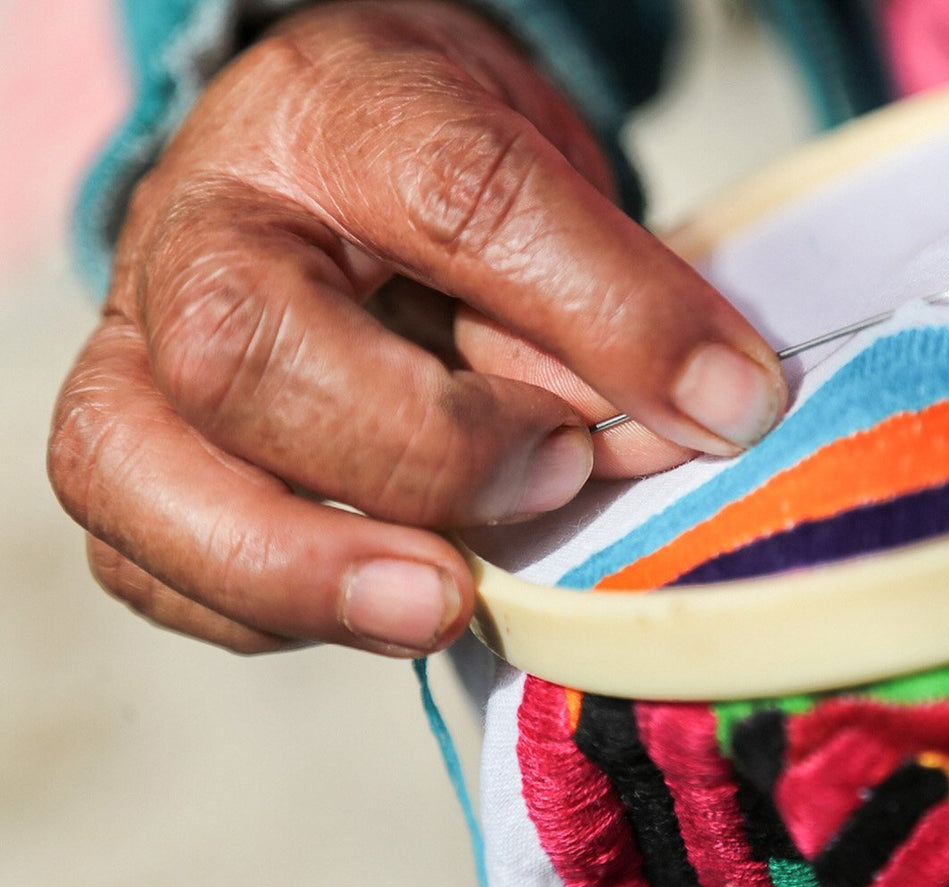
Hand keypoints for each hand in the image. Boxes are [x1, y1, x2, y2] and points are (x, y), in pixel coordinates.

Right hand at [48, 1, 785, 657]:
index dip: (606, 312)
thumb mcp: (552, 179)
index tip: (724, 401)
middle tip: (555, 480)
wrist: (324, 156)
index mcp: (336, 117)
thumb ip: (610, 294)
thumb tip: (696, 420)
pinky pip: (141, 558)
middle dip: (422, 454)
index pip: (460, 198)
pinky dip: (259, 609)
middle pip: (243, 350)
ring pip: (138, 468)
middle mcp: (205, 224)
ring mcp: (139, 339)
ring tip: (445, 601)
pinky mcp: (125, 444)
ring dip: (305, 568)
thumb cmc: (437, 162)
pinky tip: (374, 600)